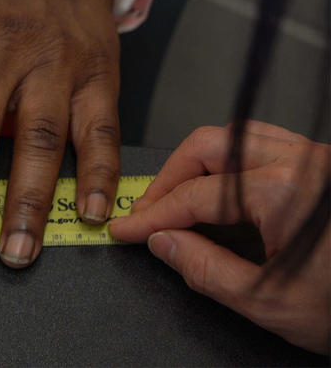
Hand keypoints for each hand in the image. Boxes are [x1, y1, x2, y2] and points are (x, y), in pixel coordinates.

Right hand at [110, 122, 330, 353]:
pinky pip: (264, 144)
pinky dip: (231, 162)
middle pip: (209, 146)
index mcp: (285, 192)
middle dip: (170, 179)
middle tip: (148, 212)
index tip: (129, 230)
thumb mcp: (270, 303)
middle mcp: (302, 162)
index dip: (153, 216)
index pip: (195, 196)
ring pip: (235, 137)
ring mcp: (317, 158)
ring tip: (178, 197)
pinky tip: (222, 189)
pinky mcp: (325, 165)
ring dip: (198, 164)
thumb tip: (163, 244)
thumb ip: (205, 270)